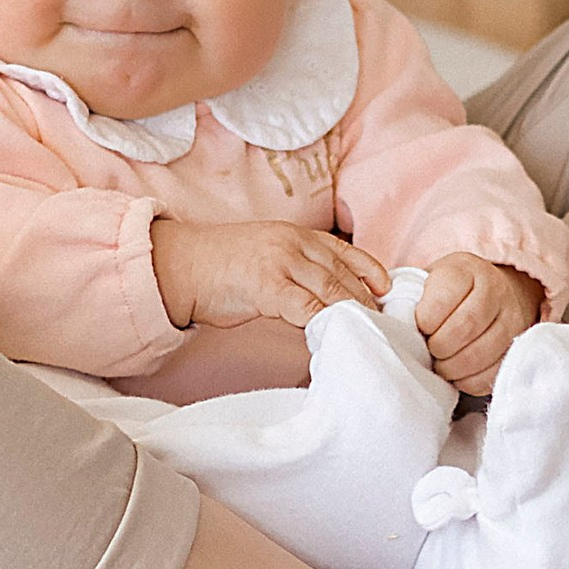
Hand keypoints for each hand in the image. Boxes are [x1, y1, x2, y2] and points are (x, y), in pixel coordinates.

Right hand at [151, 219, 391, 332]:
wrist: (181, 265)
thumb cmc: (218, 267)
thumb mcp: (263, 256)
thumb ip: (292, 269)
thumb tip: (319, 297)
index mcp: (293, 234)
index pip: (343, 249)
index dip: (369, 268)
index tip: (386, 287)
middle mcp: (292, 242)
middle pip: (342, 273)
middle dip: (366, 298)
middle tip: (383, 321)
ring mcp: (281, 261)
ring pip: (331, 288)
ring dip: (352, 312)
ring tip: (367, 331)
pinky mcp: (268, 285)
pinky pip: (307, 305)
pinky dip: (325, 320)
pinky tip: (335, 334)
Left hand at [413, 253, 543, 392]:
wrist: (492, 295)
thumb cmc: (447, 293)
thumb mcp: (429, 281)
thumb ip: (408, 297)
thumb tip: (387, 322)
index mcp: (467, 269)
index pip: (445, 296)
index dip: (425, 320)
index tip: (418, 327)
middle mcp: (495, 290)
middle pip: (466, 326)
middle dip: (439, 346)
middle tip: (428, 349)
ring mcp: (511, 319)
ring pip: (481, 353)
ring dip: (452, 367)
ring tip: (439, 363)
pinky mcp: (517, 348)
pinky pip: (491, 373)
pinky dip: (468, 380)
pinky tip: (457, 372)